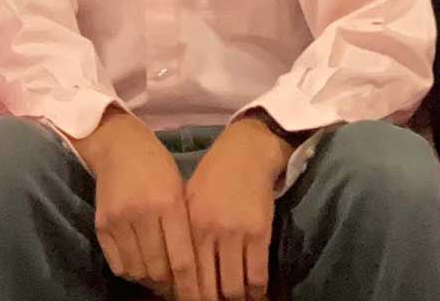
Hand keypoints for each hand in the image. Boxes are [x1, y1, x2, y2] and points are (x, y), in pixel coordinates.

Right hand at [74, 110, 200, 300]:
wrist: (119, 146)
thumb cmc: (158, 167)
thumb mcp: (180, 191)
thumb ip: (184, 228)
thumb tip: (190, 271)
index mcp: (169, 203)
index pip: (182, 259)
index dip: (190, 286)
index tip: (196, 298)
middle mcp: (143, 213)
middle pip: (158, 270)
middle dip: (170, 284)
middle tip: (176, 284)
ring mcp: (119, 219)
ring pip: (137, 270)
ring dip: (149, 279)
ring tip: (158, 275)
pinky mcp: (101, 224)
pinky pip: (117, 264)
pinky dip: (130, 271)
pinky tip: (140, 264)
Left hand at [183, 117, 288, 299]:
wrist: (247, 152)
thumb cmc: (214, 176)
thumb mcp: (189, 200)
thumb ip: (185, 234)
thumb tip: (179, 273)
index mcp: (189, 225)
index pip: (186, 275)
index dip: (189, 296)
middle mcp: (210, 232)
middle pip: (208, 287)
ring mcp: (236, 234)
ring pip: (234, 287)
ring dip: (234, 299)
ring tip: (234, 299)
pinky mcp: (260, 233)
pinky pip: (257, 275)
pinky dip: (256, 290)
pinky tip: (254, 291)